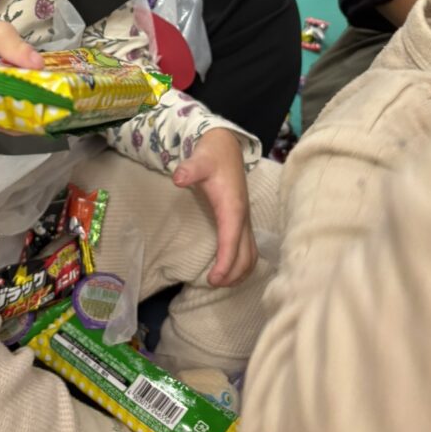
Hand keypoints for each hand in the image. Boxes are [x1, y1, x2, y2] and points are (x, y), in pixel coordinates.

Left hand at [172, 127, 257, 286]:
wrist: (226, 148)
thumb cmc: (212, 156)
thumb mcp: (199, 160)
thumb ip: (189, 169)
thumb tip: (178, 178)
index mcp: (232, 209)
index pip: (231, 243)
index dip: (225, 263)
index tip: (213, 279)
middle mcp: (243, 218)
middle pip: (245, 255)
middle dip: (232, 274)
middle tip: (212, 284)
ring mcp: (245, 220)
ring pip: (251, 255)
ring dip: (240, 272)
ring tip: (222, 283)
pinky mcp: (243, 221)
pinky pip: (249, 249)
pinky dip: (243, 264)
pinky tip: (230, 270)